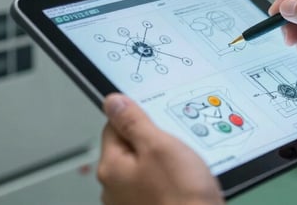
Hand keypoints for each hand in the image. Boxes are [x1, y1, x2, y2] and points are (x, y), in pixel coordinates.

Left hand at [97, 93, 224, 204]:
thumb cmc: (181, 197)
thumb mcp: (159, 145)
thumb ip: (133, 121)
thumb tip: (113, 102)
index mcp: (111, 167)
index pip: (114, 126)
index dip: (139, 119)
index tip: (157, 121)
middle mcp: (114, 188)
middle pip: (130, 148)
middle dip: (153, 143)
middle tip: (175, 147)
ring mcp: (130, 203)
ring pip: (145, 168)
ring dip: (163, 163)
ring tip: (184, 169)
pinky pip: (155, 186)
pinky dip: (169, 182)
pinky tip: (185, 184)